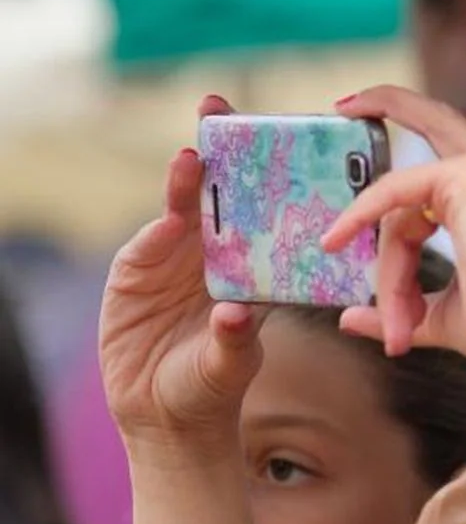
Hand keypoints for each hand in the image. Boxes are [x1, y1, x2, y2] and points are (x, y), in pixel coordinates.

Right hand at [100, 94, 262, 459]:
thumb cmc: (214, 383)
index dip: (261, 169)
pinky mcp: (133, 273)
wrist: (165, 415)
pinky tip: (169, 219)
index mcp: (248, 263)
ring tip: (193, 160)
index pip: (257, 207)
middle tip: (218, 108)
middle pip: (216, 192)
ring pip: (181, 210)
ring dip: (186, 183)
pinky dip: (158, 232)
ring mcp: (172, 259)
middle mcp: (212, 252)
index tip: (275, 131)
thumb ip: (235, 339)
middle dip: (215, 149)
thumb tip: (234, 315)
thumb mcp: (231, 363)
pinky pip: (146, 245)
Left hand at [323, 86, 465, 371]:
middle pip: (435, 121)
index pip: (427, 193)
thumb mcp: (441, 312)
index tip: (345, 244)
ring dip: (387, 260)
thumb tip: (350, 318)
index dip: (388, 228)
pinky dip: (363, 216)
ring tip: (396, 316)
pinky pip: (395, 190)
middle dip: (389, 103)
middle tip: (345, 106)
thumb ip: (400, 306)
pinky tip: (339, 239)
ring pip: (401, 195)